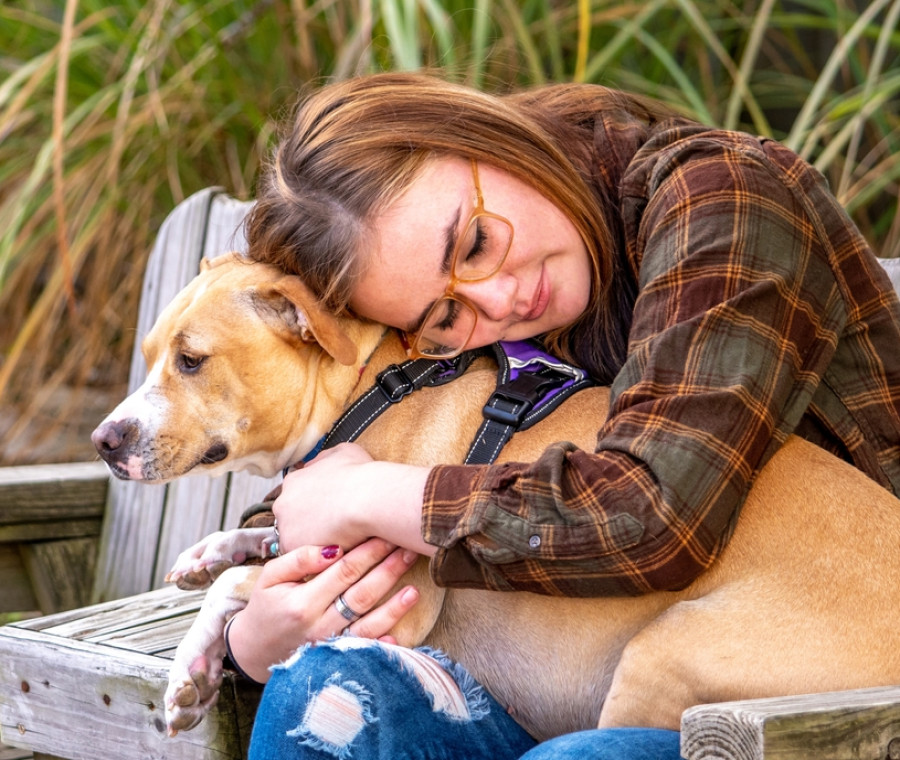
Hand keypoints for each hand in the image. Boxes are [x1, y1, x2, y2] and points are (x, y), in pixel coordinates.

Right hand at [225, 538, 419, 682]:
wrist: (254, 651)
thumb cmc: (266, 606)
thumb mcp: (270, 577)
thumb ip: (299, 559)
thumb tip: (334, 548)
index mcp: (303, 602)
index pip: (345, 571)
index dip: (369, 551)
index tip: (387, 533)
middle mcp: (319, 625)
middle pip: (362, 594)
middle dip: (388, 570)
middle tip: (410, 549)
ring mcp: (330, 646)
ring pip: (369, 626)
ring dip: (394, 608)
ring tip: (415, 589)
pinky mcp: (337, 661)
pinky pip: (364, 653)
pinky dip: (383, 645)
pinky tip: (400, 633)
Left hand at [272, 442, 435, 555]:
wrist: (369, 500)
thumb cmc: (362, 476)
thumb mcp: (344, 452)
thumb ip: (326, 459)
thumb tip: (319, 463)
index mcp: (294, 481)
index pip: (297, 496)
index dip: (316, 505)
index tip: (330, 511)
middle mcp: (283, 503)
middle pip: (293, 519)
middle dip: (310, 525)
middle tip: (335, 529)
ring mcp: (286, 528)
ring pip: (297, 540)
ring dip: (313, 542)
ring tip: (340, 544)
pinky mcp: (294, 550)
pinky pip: (305, 559)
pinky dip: (319, 559)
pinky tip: (338, 554)